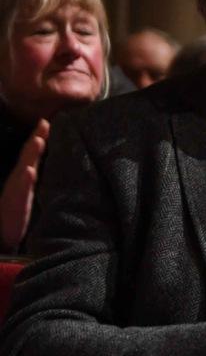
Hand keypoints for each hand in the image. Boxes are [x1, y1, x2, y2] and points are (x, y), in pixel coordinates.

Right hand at [1, 120, 47, 252]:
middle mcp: (20, 180)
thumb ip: (38, 177)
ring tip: (39, 140)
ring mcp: (16, 191)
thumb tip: (48, 165)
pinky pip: (20, 190)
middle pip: (28, 155)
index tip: (51, 120)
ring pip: (24, 169)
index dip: (41, 137)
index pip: (34, 154)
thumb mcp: (31, 192)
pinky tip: (30, 171)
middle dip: (36, 138)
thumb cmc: (20, 213)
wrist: (4, 236)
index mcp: (26, 176)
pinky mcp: (15, 203)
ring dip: (31, 154)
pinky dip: (26, 180)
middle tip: (45, 122)